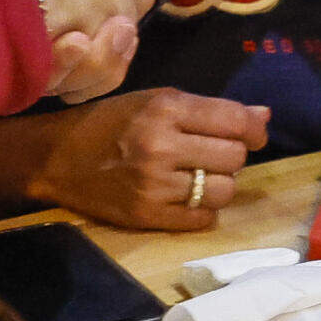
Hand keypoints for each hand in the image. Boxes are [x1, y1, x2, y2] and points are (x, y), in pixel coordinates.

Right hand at [22, 87, 271, 229]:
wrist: (56, 157)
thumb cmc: (111, 122)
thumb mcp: (157, 101)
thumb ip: (210, 110)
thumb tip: (264, 116)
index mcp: (166, 108)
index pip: (235, 120)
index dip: (254, 129)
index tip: (254, 135)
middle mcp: (162, 145)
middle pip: (235, 157)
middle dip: (232, 156)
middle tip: (212, 155)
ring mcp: (154, 184)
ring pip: (224, 191)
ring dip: (220, 185)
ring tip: (199, 177)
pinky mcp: (146, 215)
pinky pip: (202, 219)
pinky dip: (202, 211)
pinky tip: (186, 198)